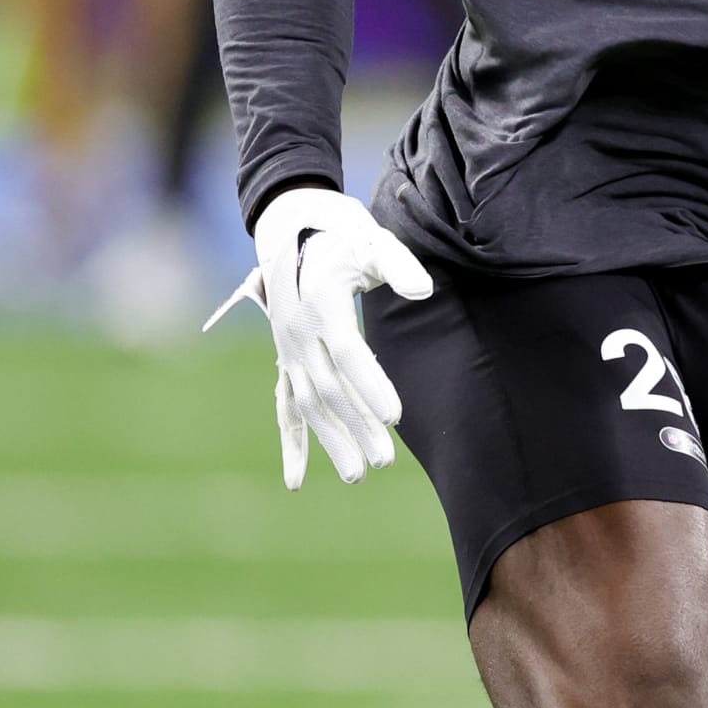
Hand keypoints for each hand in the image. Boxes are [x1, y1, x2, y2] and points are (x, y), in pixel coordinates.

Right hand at [205, 188, 432, 489]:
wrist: (292, 225)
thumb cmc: (341, 233)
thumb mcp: (372, 238)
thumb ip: (398, 264)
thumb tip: (423, 292)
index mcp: (319, 302)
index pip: (348, 352)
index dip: (371, 385)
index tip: (396, 415)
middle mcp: (296, 331)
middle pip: (327, 387)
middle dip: (356, 426)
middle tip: (385, 461)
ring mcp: (287, 349)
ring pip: (308, 404)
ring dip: (332, 441)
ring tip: (358, 476)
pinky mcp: (286, 359)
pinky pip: (284, 407)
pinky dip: (292, 444)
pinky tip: (297, 482)